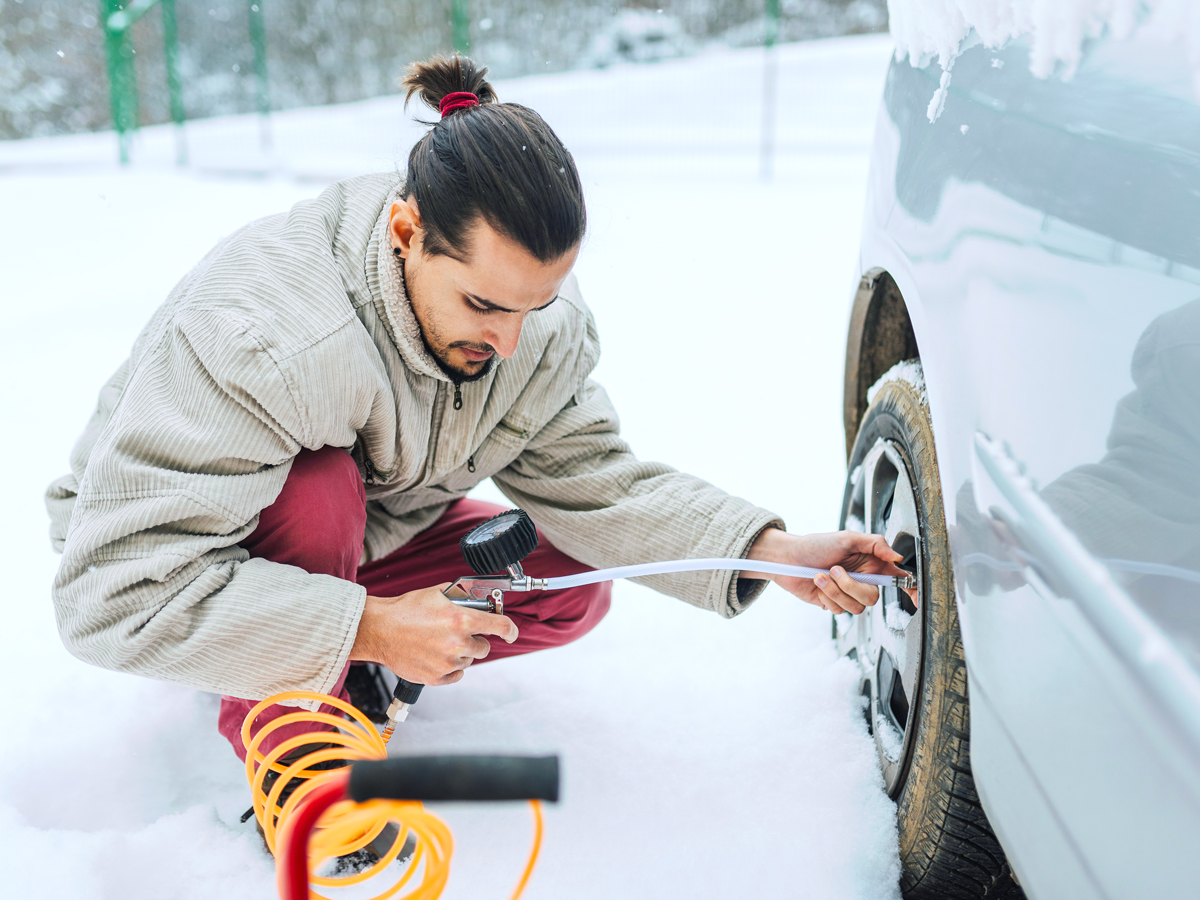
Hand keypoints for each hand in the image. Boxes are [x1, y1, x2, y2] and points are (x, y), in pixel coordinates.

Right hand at [349, 584, 518, 685]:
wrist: (378, 629)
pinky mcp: (435, 678)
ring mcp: (447, 663)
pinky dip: (450, 669)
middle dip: (476, 640)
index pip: (500, 627)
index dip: (510, 630)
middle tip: (458, 634)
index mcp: (461, 620)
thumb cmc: (405, 610)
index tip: (511, 634)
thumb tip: (475, 599)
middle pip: (484, 648)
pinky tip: (436, 657)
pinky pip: (455, 676)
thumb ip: (460, 597)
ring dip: (460, 654)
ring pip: (468, 661)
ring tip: (439, 643)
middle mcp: (458, 643)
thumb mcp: (437, 594)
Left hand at [742, 527, 911, 614]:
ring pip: (856, 607)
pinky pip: (839, 611)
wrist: (788, 558)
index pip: (897, 578)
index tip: (917, 596)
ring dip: (834, 591)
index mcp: (871, 563)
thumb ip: (875, 544)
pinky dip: (827, 597)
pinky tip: (818, 585)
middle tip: (835, 570)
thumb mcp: (847, 538)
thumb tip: (897, 557)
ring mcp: (848, 593)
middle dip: (851, 586)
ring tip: (821, 576)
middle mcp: (862, 580)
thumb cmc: (815, 545)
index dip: (911, 588)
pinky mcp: (833, 603)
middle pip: (873, 597)